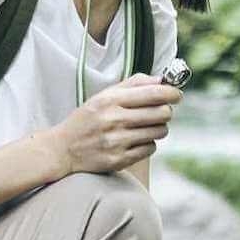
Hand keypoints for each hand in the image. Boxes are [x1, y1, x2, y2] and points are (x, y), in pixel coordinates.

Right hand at [55, 74, 180, 175]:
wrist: (63, 149)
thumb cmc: (88, 119)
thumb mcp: (104, 96)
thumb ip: (133, 84)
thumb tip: (162, 80)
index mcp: (110, 100)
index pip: (154, 93)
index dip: (172, 92)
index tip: (176, 94)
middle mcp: (114, 120)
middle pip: (162, 113)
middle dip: (166, 111)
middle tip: (160, 111)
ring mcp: (117, 141)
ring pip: (159, 131)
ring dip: (158, 128)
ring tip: (146, 126)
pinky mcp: (119, 160)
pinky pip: (150, 148)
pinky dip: (148, 143)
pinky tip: (135, 140)